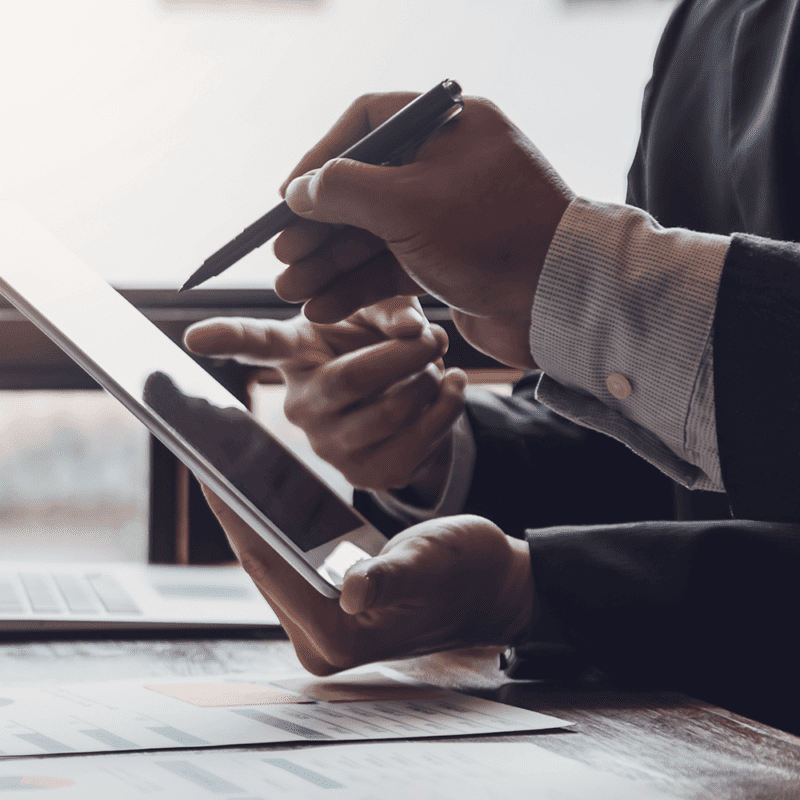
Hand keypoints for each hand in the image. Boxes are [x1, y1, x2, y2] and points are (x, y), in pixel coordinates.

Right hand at [184, 298, 465, 498]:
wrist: (406, 397)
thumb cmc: (379, 346)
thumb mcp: (378, 315)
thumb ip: (391, 308)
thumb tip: (414, 330)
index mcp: (296, 356)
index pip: (258, 345)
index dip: (227, 339)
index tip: (193, 336)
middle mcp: (300, 406)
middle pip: (350, 379)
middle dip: (404, 355)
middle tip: (436, 335)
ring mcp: (330, 447)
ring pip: (388, 414)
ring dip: (429, 383)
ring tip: (440, 363)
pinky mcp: (365, 476)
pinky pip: (414, 447)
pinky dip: (446, 411)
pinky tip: (453, 387)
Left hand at [204, 485, 536, 675]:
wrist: (492, 587)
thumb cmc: (470, 573)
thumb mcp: (432, 564)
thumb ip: (392, 578)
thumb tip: (353, 589)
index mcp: (339, 636)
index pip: (270, 565)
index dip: (236, 513)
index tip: (209, 467)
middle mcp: (321, 640)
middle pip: (262, 564)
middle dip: (234, 510)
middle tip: (208, 456)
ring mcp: (322, 627)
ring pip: (270, 561)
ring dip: (249, 516)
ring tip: (225, 467)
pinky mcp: (327, 609)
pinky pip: (288, 561)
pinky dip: (273, 525)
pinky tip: (261, 491)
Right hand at [273, 93, 574, 369]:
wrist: (560, 302)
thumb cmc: (493, 237)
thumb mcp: (407, 204)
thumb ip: (344, 191)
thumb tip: (298, 190)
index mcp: (446, 127)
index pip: (364, 126)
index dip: (318, 160)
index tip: (286, 198)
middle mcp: (447, 166)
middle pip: (364, 188)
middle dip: (318, 228)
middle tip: (283, 259)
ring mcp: (449, 216)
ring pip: (375, 234)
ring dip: (331, 264)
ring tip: (291, 292)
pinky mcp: (452, 261)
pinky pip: (394, 267)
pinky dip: (361, 286)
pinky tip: (325, 307)